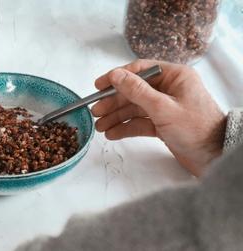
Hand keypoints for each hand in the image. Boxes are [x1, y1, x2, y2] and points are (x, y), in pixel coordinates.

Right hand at [92, 59, 225, 176]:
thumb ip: (137, 90)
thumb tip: (116, 75)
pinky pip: (140, 122)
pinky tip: (112, 133)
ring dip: (116, 116)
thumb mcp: (163, 108)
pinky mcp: (163, 124)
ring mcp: (165, 107)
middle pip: (133, 91)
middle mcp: (169, 89)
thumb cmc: (197, 129)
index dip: (117, 77)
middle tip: (96, 111)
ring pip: (134, 108)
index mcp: (175, 77)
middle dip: (113, 102)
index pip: (140, 70)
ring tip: (100, 126)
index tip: (99, 86)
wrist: (215, 157)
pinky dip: (126, 127)